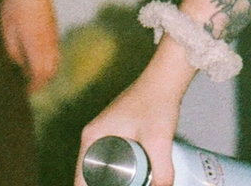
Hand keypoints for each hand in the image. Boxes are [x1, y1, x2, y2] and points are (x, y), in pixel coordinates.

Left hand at [0, 0, 59, 91]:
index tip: (25, 93)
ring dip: (46, 70)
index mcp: (36, 43)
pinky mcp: (53, 27)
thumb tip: (20, 65)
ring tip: (32, 75)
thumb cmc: (15, 6)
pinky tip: (36, 58)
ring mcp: (53, 33)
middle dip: (42, 82)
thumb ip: (14, 51)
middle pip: (52, 69)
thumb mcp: (7, 31)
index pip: (40, 73)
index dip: (34, 86)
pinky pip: (55, 49)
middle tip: (29, 88)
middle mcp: (48, 40)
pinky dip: (48, 59)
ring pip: (56, 59)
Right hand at [75, 37, 193, 185]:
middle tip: (128, 185)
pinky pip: (112, 157)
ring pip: (103, 166)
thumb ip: (161, 171)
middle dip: (104, 184)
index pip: (81, 180)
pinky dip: (121, 170)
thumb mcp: (159, 140)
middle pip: (91, 174)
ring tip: (132, 182)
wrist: (168, 75)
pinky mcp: (120, 130)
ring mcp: (106, 131)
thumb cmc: (158, 99)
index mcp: (92, 137)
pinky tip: (134, 176)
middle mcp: (95, 134)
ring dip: (113, 179)